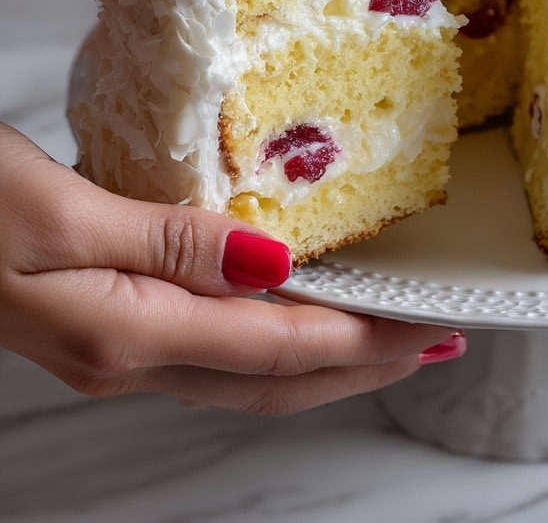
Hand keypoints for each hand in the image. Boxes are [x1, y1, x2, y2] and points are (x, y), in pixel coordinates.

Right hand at [0, 124, 464, 413]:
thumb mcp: (61, 217)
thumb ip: (170, 246)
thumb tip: (275, 267)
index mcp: (127, 335)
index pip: (279, 351)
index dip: (364, 344)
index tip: (431, 331)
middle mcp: (129, 354)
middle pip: (274, 379)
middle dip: (363, 366)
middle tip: (435, 344)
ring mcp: (116, 344)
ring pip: (248, 368)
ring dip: (324, 354)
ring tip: (385, 333)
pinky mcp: (107, 318)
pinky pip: (214, 342)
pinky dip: (271, 333)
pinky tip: (288, 306)